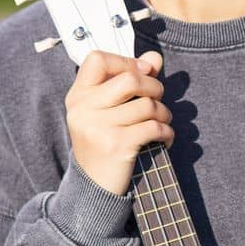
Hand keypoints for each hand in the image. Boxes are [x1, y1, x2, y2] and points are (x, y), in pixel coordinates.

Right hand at [65, 49, 173, 196]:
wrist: (93, 187)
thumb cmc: (104, 143)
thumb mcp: (108, 110)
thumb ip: (129, 80)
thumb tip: (154, 58)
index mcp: (78, 96)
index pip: (97, 59)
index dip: (126, 61)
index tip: (142, 72)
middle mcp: (83, 109)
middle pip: (129, 79)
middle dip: (154, 86)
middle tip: (158, 98)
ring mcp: (98, 127)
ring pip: (147, 105)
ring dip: (163, 112)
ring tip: (162, 121)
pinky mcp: (116, 145)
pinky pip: (154, 127)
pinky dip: (167, 131)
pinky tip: (165, 137)